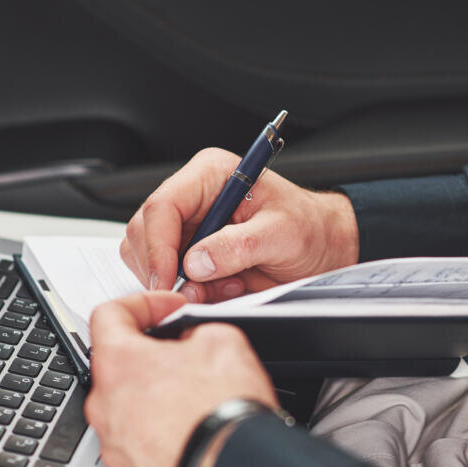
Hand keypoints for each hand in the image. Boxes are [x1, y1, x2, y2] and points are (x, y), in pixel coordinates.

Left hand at [86, 291, 276, 466]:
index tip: (166, 311)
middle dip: (152, 359)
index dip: (142, 304)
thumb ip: (195, 331)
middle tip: (188, 359)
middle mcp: (105, 407)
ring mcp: (115, 448)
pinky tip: (192, 437)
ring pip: (128, 412)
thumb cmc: (224, 414)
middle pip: (119, 368)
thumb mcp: (223, 340)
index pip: (110, 315)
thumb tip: (192, 341)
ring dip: (155, 402)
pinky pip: (140, 450)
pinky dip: (161, 440)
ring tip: (196, 404)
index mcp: (120, 364)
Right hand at [121, 147, 359, 302]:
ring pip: (147, 254)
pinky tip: (220, 287)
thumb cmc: (308, 228)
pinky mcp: (189, 250)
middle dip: (164, 268)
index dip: (158, 246)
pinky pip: (166, 273)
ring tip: (222, 285)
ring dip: (177, 281)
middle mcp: (193, 196)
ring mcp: (188, 224)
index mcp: (210, 174)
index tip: (168, 280)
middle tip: (194, 292)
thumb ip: (239, 246)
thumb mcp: (282, 234)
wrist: (322, 247)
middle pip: (145, 231)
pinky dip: (188, 289)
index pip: (163, 206)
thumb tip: (197, 263)